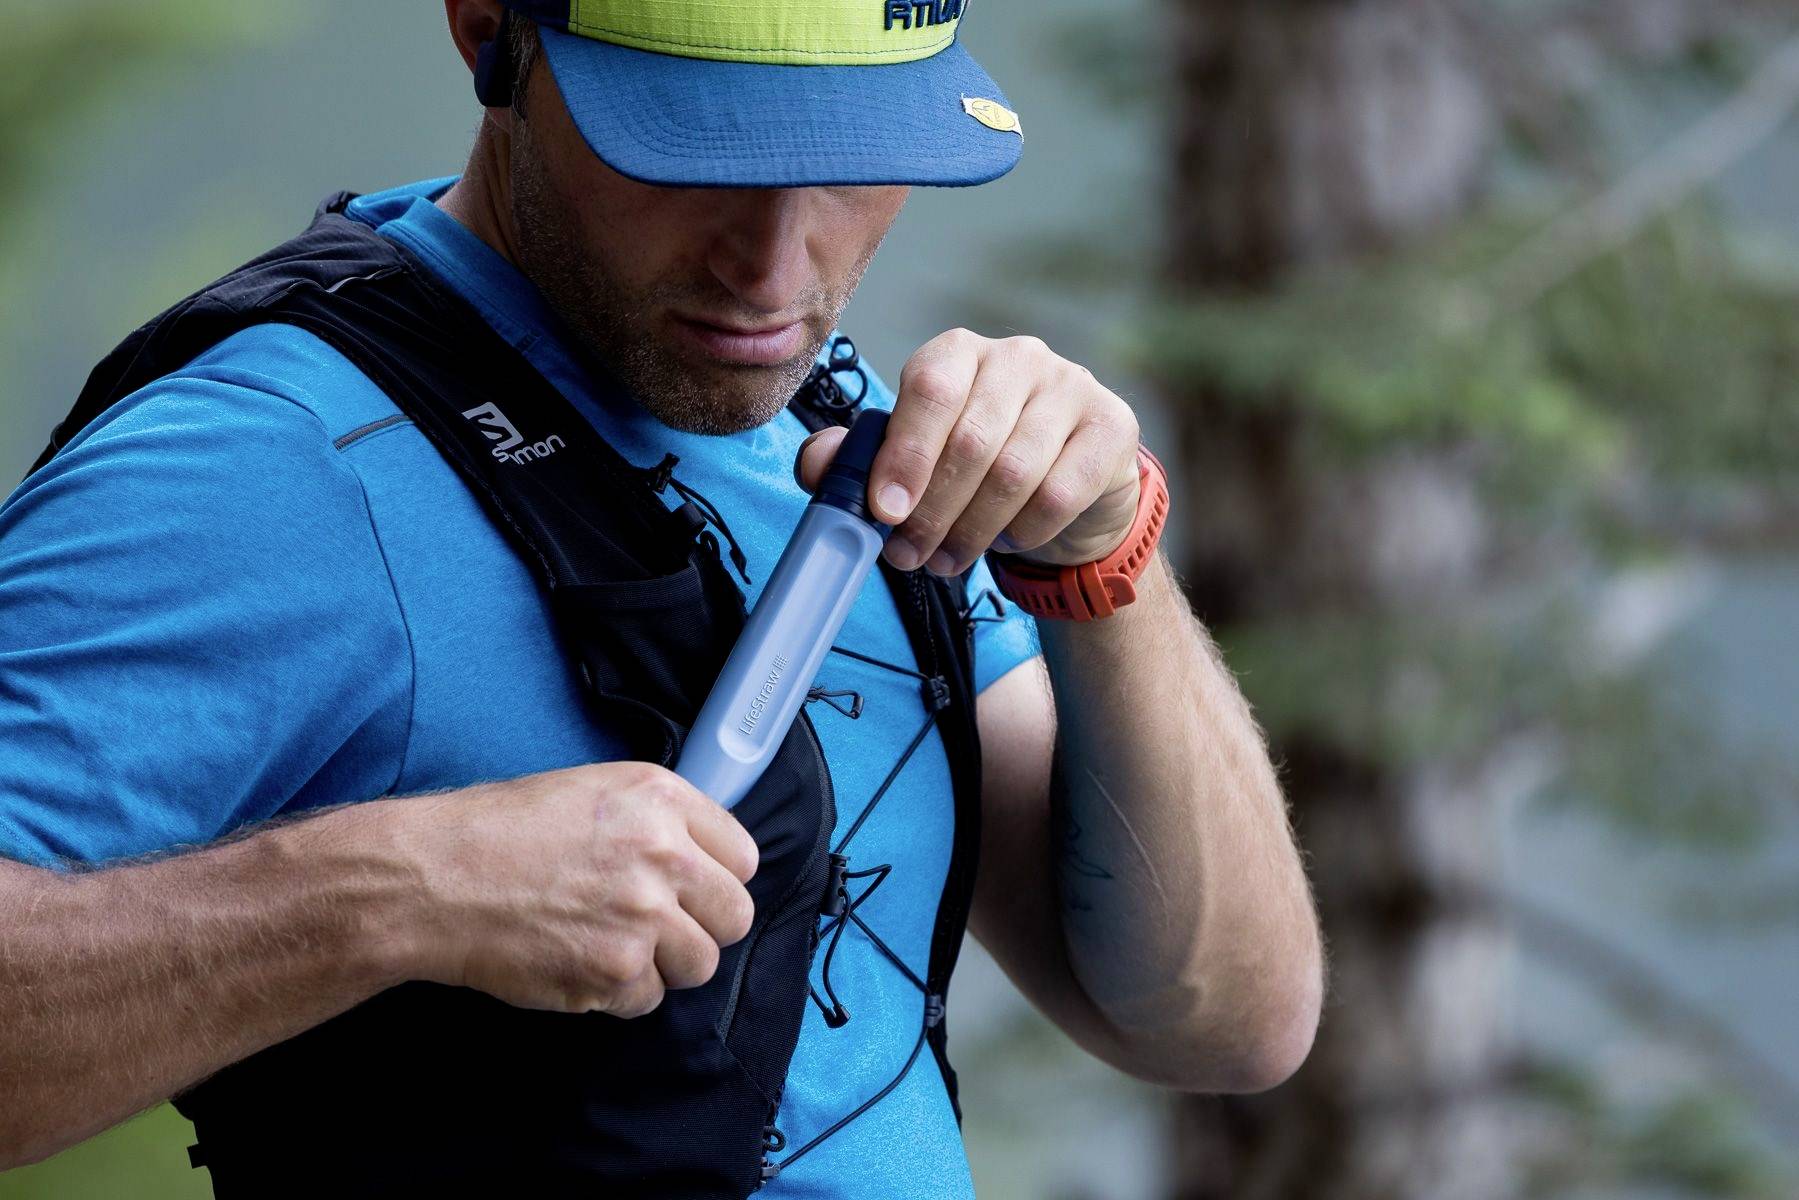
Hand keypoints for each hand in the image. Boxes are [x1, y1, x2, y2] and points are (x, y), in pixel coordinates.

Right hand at [398, 762, 758, 1017]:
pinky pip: (648, 999)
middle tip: (660, 929)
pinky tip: (577, 962)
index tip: (693, 890)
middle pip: (735, 916)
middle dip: (702, 928)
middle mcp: (664, 854)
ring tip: (611, 945)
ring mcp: (643, 916)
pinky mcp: (614, 970)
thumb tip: (698, 860)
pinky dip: (618, 993)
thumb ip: (655, 822)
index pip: (743, 857)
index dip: (717, 879)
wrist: (432, 878)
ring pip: (699, 965)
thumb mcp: (590, 791)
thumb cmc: (498, 831)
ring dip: (662, 965)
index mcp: (661, 799)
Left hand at [794, 329, 1141, 573]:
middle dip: (932, 510)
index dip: (904, 455)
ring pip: (1015, 471)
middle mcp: (1019, 357)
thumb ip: (860, 459)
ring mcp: (1072, 387)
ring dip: (973, 530)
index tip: (883, 513)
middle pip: (971, 439)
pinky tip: (1007, 541)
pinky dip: (1025, 530)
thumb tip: (818, 464)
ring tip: (948, 559)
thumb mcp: (915, 460)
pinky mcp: (1112, 426)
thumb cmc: (978, 468)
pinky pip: (1061, 492)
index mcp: (959, 352)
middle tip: (909, 555)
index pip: (930, 390)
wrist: (1070, 490)